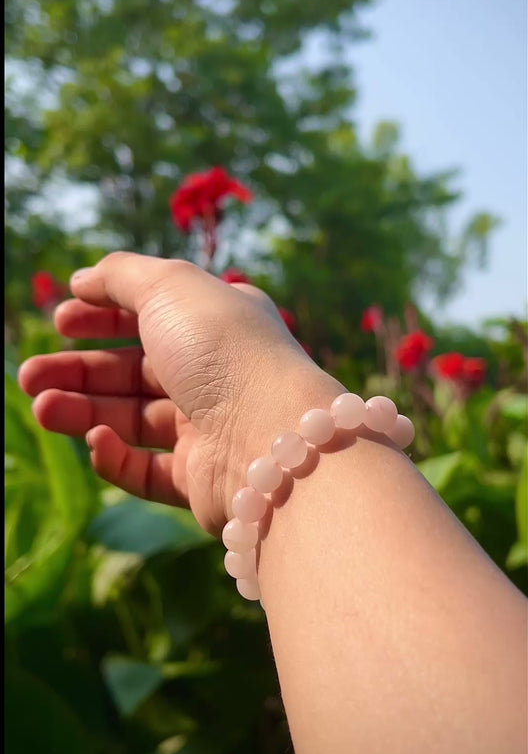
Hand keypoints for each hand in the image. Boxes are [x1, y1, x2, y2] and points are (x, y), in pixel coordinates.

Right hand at [18, 252, 329, 532]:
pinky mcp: (200, 479)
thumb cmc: (223, 350)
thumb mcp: (170, 287)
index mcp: (217, 323)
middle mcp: (215, 374)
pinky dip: (115, 456)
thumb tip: (84, 279)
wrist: (272, 438)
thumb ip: (122, 275)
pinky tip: (96, 440)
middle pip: (133, 371)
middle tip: (28, 376)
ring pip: (131, 419)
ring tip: (40, 407)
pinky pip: (146, 470)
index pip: (152, 315)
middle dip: (78, 370)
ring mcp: (208, 428)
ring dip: (82, 411)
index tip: (60, 321)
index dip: (103, 315)